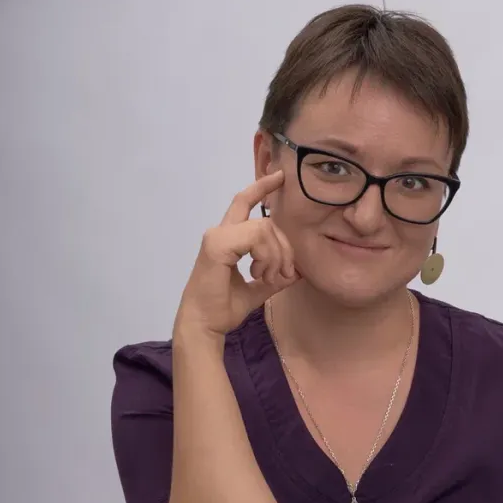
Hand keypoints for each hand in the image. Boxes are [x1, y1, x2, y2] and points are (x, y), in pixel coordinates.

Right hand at [174, 170, 299, 337]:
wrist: (204, 326)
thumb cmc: (224, 309)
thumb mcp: (257, 289)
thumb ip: (275, 277)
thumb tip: (298, 272)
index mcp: (227, 239)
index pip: (244, 202)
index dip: (261, 187)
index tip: (279, 176)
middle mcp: (220, 232)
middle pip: (267, 221)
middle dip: (284, 247)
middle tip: (284, 274)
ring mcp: (217, 236)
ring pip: (264, 228)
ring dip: (276, 256)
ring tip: (267, 278)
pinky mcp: (217, 245)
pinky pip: (256, 238)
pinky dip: (266, 257)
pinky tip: (259, 274)